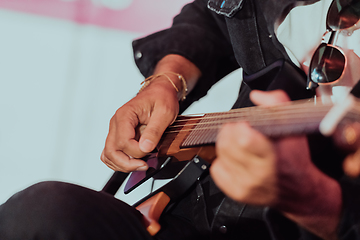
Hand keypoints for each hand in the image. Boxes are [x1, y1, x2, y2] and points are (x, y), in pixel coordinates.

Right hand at [101, 79, 178, 171]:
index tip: (151, 151)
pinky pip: (111, 152)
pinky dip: (119, 161)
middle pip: (111, 151)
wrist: (160, 91)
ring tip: (140, 164)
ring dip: (122, 164)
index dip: (137, 152)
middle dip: (127, 163)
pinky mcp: (119, 134)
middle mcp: (116, 122)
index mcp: (125, 115)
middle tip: (144, 165)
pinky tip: (133, 161)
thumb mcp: (165, 113)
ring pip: (108, 154)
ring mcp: (115, 129)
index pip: (123, 141)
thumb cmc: (162, 98)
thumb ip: (154, 131)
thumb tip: (145, 148)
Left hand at [210, 90, 341, 239]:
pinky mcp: (235, 191)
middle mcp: (257, 174)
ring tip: (240, 145)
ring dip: (226, 144)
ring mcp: (245, 185)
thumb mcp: (292, 127)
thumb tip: (256, 96)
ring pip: (219, 154)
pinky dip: (223, 160)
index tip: (246, 125)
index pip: (243, 138)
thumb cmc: (295, 159)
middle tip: (241, 131)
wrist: (298, 190)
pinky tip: (237, 159)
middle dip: (230, 131)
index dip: (240, 126)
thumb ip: (276, 104)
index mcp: (272, 157)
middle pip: (226, 143)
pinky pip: (216, 168)